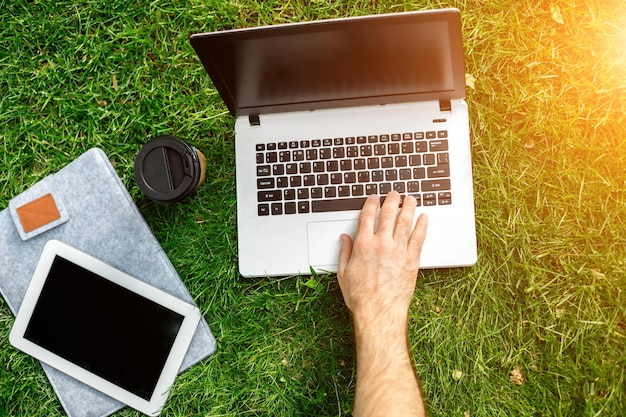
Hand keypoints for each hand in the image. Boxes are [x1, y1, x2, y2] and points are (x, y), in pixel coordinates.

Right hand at [337, 192, 427, 322]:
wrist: (379, 312)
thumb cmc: (361, 296)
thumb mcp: (343, 273)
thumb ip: (344, 252)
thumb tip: (344, 239)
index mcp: (363, 245)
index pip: (368, 216)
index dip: (371, 204)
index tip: (374, 198)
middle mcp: (381, 244)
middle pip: (388, 214)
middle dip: (391, 200)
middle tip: (394, 194)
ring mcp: (398, 251)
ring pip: (405, 222)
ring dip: (408, 207)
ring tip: (411, 199)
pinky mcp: (412, 260)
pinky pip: (418, 238)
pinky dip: (422, 225)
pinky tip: (423, 218)